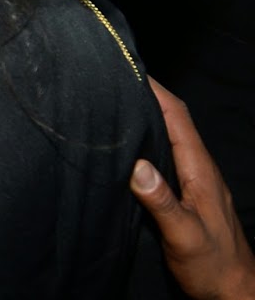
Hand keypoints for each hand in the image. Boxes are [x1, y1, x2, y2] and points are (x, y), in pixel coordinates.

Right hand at [132, 79, 254, 299]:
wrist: (235, 293)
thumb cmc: (214, 266)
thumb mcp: (185, 236)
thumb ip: (162, 201)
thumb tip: (137, 165)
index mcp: (200, 170)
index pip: (177, 117)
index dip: (154, 89)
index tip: (126, 67)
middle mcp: (198, 169)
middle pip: (172, 120)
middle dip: (145, 94)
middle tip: (110, 78)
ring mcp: (194, 180)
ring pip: (168, 136)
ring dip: (145, 116)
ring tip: (112, 103)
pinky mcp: (187, 192)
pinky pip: (165, 155)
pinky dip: (146, 140)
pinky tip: (127, 144)